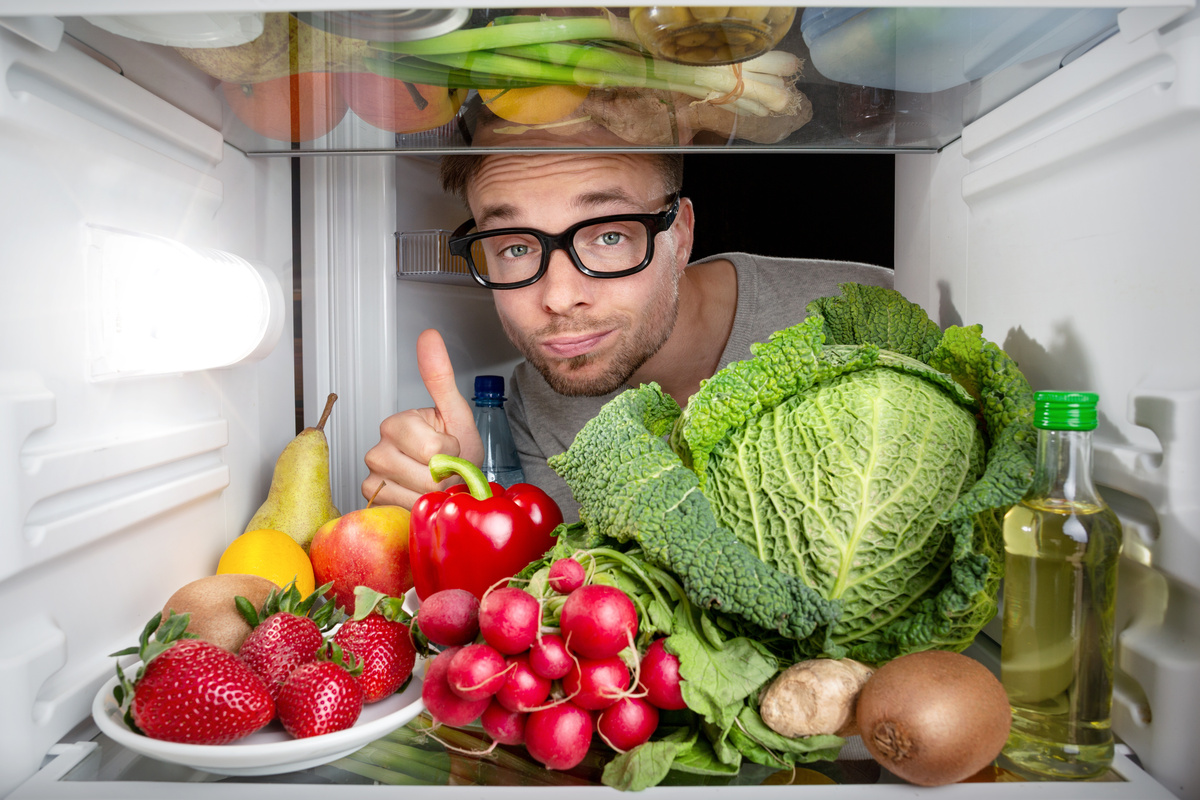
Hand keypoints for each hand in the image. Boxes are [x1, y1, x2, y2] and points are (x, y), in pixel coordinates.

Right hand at [363, 329, 483, 509]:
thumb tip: (429, 336)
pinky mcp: (374, 503)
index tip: (451, 450)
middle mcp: (378, 449)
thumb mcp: (456, 413)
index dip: (453, 455)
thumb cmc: (455, 449)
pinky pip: (405, 509)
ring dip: (435, 493)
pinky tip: (420, 495)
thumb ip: (440, 377)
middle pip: (425, 473)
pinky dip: (420, 506)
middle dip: (446, 476)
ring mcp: (373, 478)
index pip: (434, 450)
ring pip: (416, 493)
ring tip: (435, 483)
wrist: (452, 482)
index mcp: (397, 424)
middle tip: (445, 469)